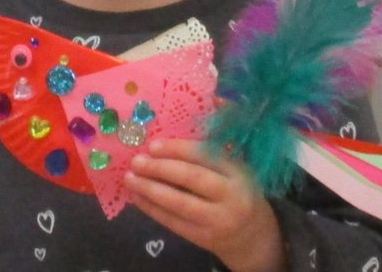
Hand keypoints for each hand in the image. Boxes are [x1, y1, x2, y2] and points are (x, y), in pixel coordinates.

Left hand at [125, 139, 284, 271]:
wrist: (252, 236)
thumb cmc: (238, 193)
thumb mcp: (235, 172)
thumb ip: (209, 157)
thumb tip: (166, 143)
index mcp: (239, 173)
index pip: (206, 156)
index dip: (177, 149)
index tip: (153, 145)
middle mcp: (230, 196)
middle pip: (192, 178)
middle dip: (160, 168)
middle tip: (136, 161)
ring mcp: (217, 220)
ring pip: (179, 203)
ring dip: (150, 190)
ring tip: (130, 178)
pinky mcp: (203, 238)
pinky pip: (173, 222)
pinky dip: (152, 209)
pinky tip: (137, 198)